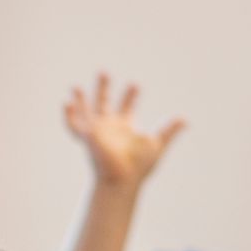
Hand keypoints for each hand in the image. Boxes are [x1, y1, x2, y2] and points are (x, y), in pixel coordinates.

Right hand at [64, 73, 184, 187]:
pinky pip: (74, 126)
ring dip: (80, 100)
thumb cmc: (139, 167)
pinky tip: (66, 103)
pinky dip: (69, 116)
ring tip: (74, 87)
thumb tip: (185, 120)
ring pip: (86, 112)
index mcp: (125, 128)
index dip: (130, 96)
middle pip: (104, 104)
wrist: (123, 178)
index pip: (127, 108)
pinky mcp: (88, 137)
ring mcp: (97, 132)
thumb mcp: (157, 144)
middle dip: (104, 89)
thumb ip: (169, 130)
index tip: (135, 85)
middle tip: (103, 72)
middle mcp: (110, 128)